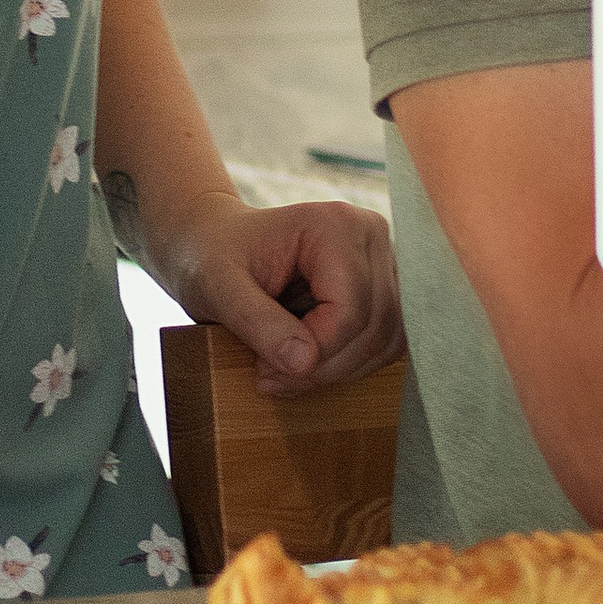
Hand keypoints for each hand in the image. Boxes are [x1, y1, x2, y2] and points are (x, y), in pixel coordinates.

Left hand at [159, 195, 404, 394]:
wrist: (214, 243)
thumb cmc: (213, 257)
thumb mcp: (218, 288)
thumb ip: (258, 322)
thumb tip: (304, 363)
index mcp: (336, 224)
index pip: (350, 309)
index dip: (315, 352)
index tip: (265, 370)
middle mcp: (370, 235)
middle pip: (375, 326)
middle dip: (326, 366)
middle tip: (272, 378)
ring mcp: (383, 260)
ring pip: (389, 339)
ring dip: (341, 369)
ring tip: (286, 371)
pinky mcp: (383, 285)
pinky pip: (387, 340)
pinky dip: (352, 362)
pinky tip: (308, 360)